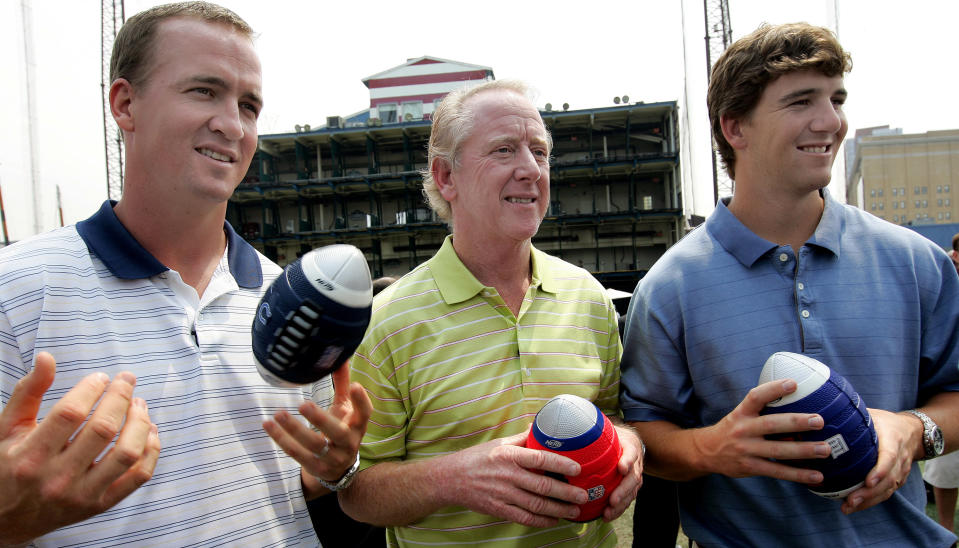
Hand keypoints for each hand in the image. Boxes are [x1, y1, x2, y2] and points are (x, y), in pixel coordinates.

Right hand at [0, 352, 159, 544]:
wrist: (3, 521)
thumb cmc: (7, 466)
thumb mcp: (6, 429)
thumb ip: (28, 392)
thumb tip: (47, 358)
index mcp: (30, 456)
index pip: (70, 413)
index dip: (91, 388)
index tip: (100, 377)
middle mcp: (57, 478)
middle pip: (103, 429)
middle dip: (120, 397)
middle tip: (126, 380)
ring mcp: (81, 495)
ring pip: (126, 453)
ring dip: (139, 422)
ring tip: (139, 404)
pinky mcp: (99, 505)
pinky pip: (137, 477)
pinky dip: (151, 451)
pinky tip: (148, 431)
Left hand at [263, 361, 372, 490]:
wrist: (338, 469)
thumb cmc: (340, 429)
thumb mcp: (343, 409)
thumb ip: (342, 385)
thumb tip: (340, 357)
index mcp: (357, 426)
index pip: (365, 413)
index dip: (361, 401)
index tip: (355, 385)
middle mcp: (349, 443)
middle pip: (337, 433)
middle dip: (320, 419)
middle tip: (303, 404)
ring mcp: (333, 458)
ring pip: (314, 445)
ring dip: (294, 430)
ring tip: (279, 414)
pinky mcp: (316, 468)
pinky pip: (297, 454)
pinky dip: (282, 439)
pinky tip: (268, 425)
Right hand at [433, 432, 588, 527]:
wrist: (451, 478)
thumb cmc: (478, 458)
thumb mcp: (499, 443)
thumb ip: (522, 438)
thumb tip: (541, 426)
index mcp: (509, 455)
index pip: (539, 458)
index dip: (560, 464)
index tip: (577, 469)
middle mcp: (507, 475)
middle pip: (542, 485)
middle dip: (566, 492)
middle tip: (583, 495)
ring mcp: (503, 494)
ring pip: (536, 505)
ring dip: (558, 509)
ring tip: (575, 510)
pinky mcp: (498, 509)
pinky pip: (524, 518)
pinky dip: (541, 521)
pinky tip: (554, 520)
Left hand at [602, 424, 643, 521]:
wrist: (628, 443)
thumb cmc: (612, 438)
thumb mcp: (607, 432)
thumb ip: (593, 433)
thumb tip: (570, 431)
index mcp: (629, 447)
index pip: (630, 453)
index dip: (627, 461)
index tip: (621, 468)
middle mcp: (635, 463)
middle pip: (633, 478)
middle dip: (623, 490)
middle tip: (612, 500)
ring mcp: (634, 476)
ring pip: (632, 492)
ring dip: (620, 504)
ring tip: (608, 512)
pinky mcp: (631, 487)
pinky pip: (627, 499)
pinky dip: (617, 509)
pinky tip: (606, 516)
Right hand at [693, 379, 830, 482]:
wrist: (707, 451)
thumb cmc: (733, 429)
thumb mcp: (741, 414)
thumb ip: (762, 411)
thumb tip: (797, 404)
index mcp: (741, 413)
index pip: (756, 397)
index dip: (773, 389)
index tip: (793, 384)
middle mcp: (743, 430)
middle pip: (772, 425)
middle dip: (797, 422)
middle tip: (819, 421)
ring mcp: (746, 450)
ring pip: (778, 451)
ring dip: (803, 450)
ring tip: (825, 449)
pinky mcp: (751, 467)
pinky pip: (777, 471)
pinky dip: (798, 474)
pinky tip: (816, 476)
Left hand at [840, 408, 914, 513]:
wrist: (912, 431)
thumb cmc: (884, 421)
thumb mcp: (872, 414)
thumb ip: (853, 416)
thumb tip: (822, 414)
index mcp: (893, 438)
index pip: (889, 456)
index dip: (881, 470)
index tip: (868, 482)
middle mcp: (900, 457)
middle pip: (888, 479)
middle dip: (869, 493)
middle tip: (850, 500)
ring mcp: (901, 470)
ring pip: (887, 489)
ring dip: (868, 500)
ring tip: (848, 507)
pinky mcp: (898, 479)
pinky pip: (886, 493)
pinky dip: (871, 501)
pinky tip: (853, 506)